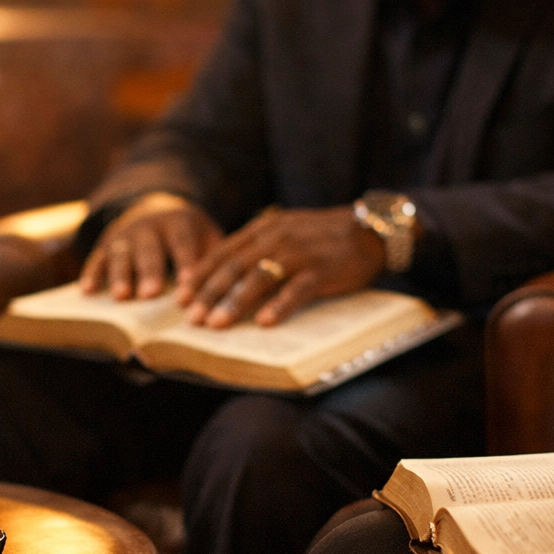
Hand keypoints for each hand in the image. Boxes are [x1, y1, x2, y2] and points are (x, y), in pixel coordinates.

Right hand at [80, 193, 221, 299]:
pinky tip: (88, 291)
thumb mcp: (207, 233)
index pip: (183, 242)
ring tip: (122, 296)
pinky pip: (96, 258)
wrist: (155, 207)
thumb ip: (216, 254)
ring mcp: (124, 235)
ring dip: (121, 274)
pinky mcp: (105, 244)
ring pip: (121, 253)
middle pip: (150, 249)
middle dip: (150, 271)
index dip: (185, 262)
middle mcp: (149, 225)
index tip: (187, 286)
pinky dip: (92, 273)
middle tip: (151, 294)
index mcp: (178, 221)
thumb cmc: (189, 233)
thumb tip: (233, 284)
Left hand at [180, 206, 384, 327]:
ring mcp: (300, 253)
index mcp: (264, 228)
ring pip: (260, 278)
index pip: (224, 251)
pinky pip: (297, 289)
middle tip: (192, 318)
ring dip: (235, 302)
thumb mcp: (285, 234)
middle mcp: (277, 237)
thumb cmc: (323, 238)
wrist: (371, 230)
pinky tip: (264, 323)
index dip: (201, 274)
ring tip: (217, 324)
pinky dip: (280, 305)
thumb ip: (258, 249)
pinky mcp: (323, 269)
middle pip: (235, 267)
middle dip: (210, 293)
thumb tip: (225, 277)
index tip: (181, 296)